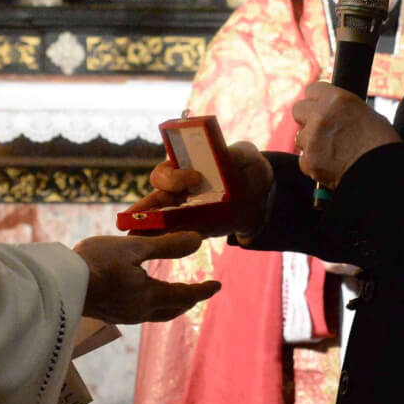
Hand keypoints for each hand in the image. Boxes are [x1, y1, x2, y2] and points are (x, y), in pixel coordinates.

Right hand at [73, 232, 219, 323]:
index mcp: (149, 297)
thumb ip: (168, 245)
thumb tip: (198, 240)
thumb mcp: (135, 248)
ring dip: (168, 304)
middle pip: (171, 310)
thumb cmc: (97, 262)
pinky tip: (138, 295)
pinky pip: (137, 311)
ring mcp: (121, 314)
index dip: (203, 289)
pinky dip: (149, 303)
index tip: (217, 285)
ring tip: (171, 295)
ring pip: (154, 313)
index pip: (184, 294)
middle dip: (186, 301)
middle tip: (197, 293)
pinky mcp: (107, 312)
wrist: (59, 284)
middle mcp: (138, 311)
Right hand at [123, 142, 273, 238]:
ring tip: (138, 239)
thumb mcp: (244, 153)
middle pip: (152, 202)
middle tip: (139, 217)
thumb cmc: (247, 167)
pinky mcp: (197, 232)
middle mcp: (179, 193)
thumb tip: (226, 155)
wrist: (264, 196)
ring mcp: (185, 214)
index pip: (163, 174)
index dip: (173, 177)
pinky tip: (167, 250)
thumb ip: (235, 152)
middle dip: (143, 210)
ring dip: (149, 231)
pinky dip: (171, 245)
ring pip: (159, 223)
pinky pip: (179, 240)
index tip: (195, 178)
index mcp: (184, 170)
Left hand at [291, 82, 400, 189]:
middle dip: (307, 119)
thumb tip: (333, 110)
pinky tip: (331, 166)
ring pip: (300, 136)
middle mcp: (321, 115)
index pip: (312, 89)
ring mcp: (312, 138)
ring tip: (332, 152)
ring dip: (311, 143)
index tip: (320, 108)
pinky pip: (303, 159)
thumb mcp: (366, 113)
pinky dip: (314, 163)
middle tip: (322, 130)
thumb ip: (343, 109)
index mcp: (337, 99)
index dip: (316, 100)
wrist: (383, 173)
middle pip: (298, 109)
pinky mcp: (308, 160)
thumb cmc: (381, 144)